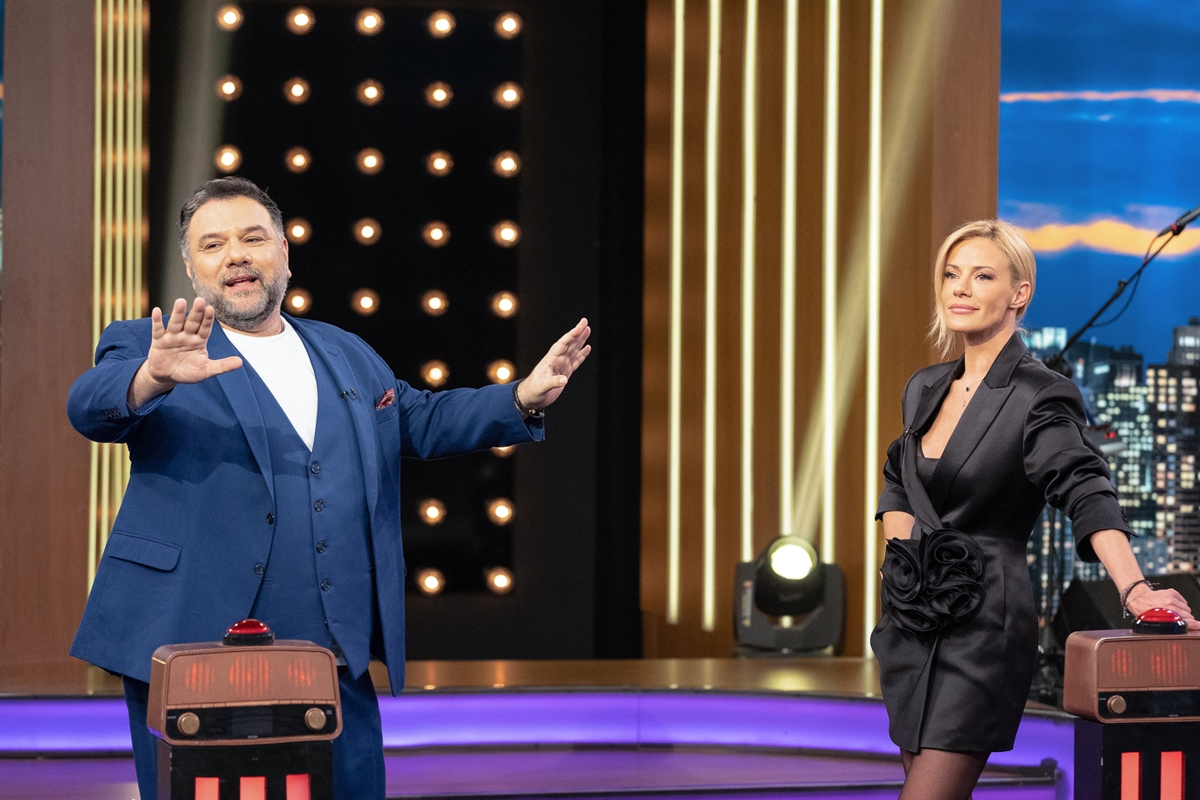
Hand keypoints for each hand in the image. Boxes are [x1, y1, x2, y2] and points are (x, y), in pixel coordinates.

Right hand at [127, 298, 243, 408]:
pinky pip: (157, 330)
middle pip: (192, 322)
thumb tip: (240, 362)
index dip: (208, 319)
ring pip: (176, 323)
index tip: (211, 309)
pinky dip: (157, 321)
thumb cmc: (188, 372)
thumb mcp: (206, 370)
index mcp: (199, 341)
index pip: (205, 328)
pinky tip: (157, 311)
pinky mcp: (158, 341)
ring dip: (178, 313)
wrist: (167, 376)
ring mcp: (172, 337)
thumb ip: (222, 366)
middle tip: (200, 300)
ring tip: (180, 301)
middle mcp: (186, 336)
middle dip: (196, 312)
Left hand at [516, 317, 591, 409]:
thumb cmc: (532, 391)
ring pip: (573, 350)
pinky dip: (582, 355)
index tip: (580, 326)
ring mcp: (561, 366)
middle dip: (577, 333)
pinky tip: (587, 348)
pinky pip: (575, 361)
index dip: (572, 335)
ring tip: (588, 331)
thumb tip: (564, 380)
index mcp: (551, 359)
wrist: (530, 397)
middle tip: (585, 322)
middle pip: (569, 344)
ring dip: (580, 341)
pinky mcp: (564, 373)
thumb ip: (552, 382)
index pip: (563, 344)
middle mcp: (557, 360)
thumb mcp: (541, 387)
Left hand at [1125, 585, 1199, 630]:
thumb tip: (1188, 628)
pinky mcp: (1172, 592)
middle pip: (1189, 615)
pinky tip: (1171, 605)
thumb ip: (1173, 627)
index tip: (1198, 626)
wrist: (1138, 598)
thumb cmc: (1146, 612)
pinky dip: (1179, 603)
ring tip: (1171, 611)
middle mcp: (1171, 607)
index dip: (1195, 625)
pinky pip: (1183, 601)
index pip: (1188, 622)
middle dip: (1185, 618)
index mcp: (1168, 617)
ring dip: (1182, 611)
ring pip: (1187, 608)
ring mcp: (1172, 599)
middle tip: (1175, 619)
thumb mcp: (1158, 624)